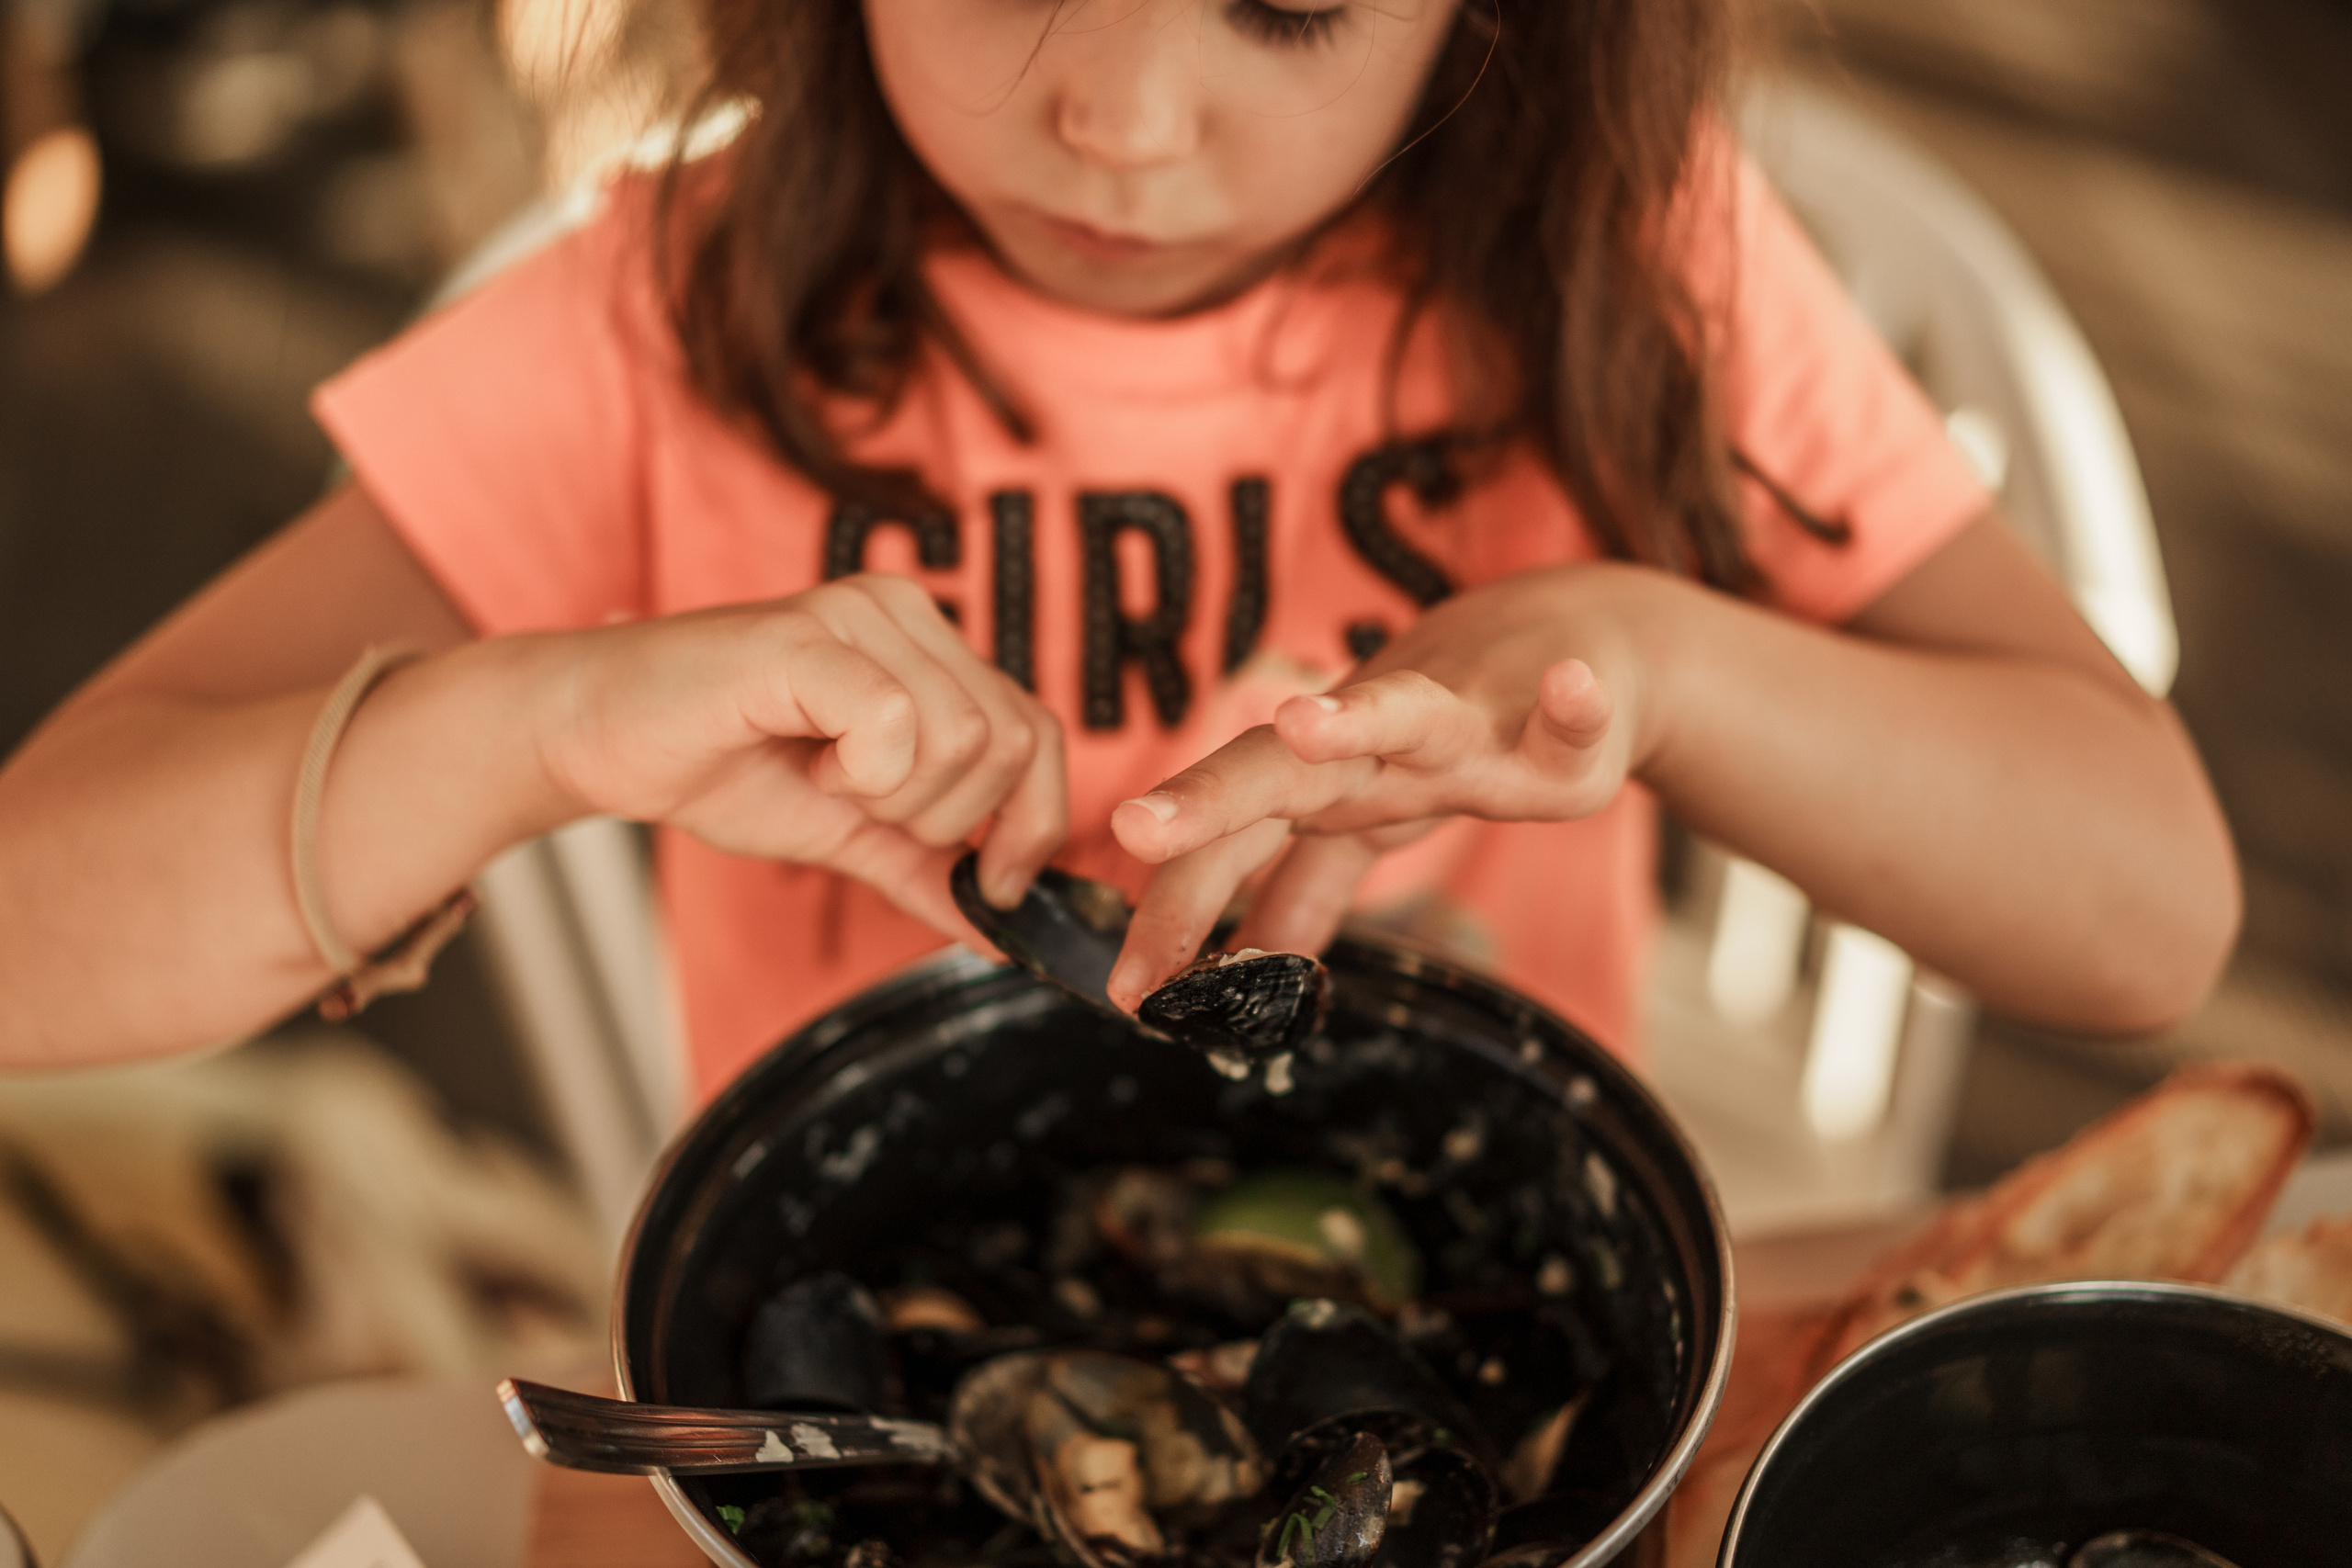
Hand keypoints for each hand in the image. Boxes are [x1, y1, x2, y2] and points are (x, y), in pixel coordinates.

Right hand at [531, 574, 1065, 942]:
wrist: (600, 738)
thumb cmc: (719, 765)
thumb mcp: (850, 832)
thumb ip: (930, 869)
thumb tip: (1006, 932)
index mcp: (929, 645)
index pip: (1038, 732)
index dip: (1034, 821)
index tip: (990, 883)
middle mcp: (905, 612)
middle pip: (1008, 742)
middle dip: (946, 817)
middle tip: (863, 808)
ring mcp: (859, 614)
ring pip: (960, 737)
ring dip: (893, 796)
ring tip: (823, 776)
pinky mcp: (810, 636)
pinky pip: (893, 725)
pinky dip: (857, 774)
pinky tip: (805, 761)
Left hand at [1105, 565, 1657, 1007]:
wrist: (1579, 638)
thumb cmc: (1462, 734)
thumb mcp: (1377, 820)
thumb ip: (1310, 882)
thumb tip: (1249, 955)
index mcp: (1327, 779)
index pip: (1231, 839)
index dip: (1175, 903)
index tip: (1127, 986)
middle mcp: (1379, 743)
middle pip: (1283, 770)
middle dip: (1208, 800)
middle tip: (1133, 826)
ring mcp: (1468, 725)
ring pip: (1404, 715)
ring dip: (1353, 718)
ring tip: (1304, 726)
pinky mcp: (1561, 724)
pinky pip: (1571, 722)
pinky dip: (1574, 705)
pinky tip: (1576, 688)